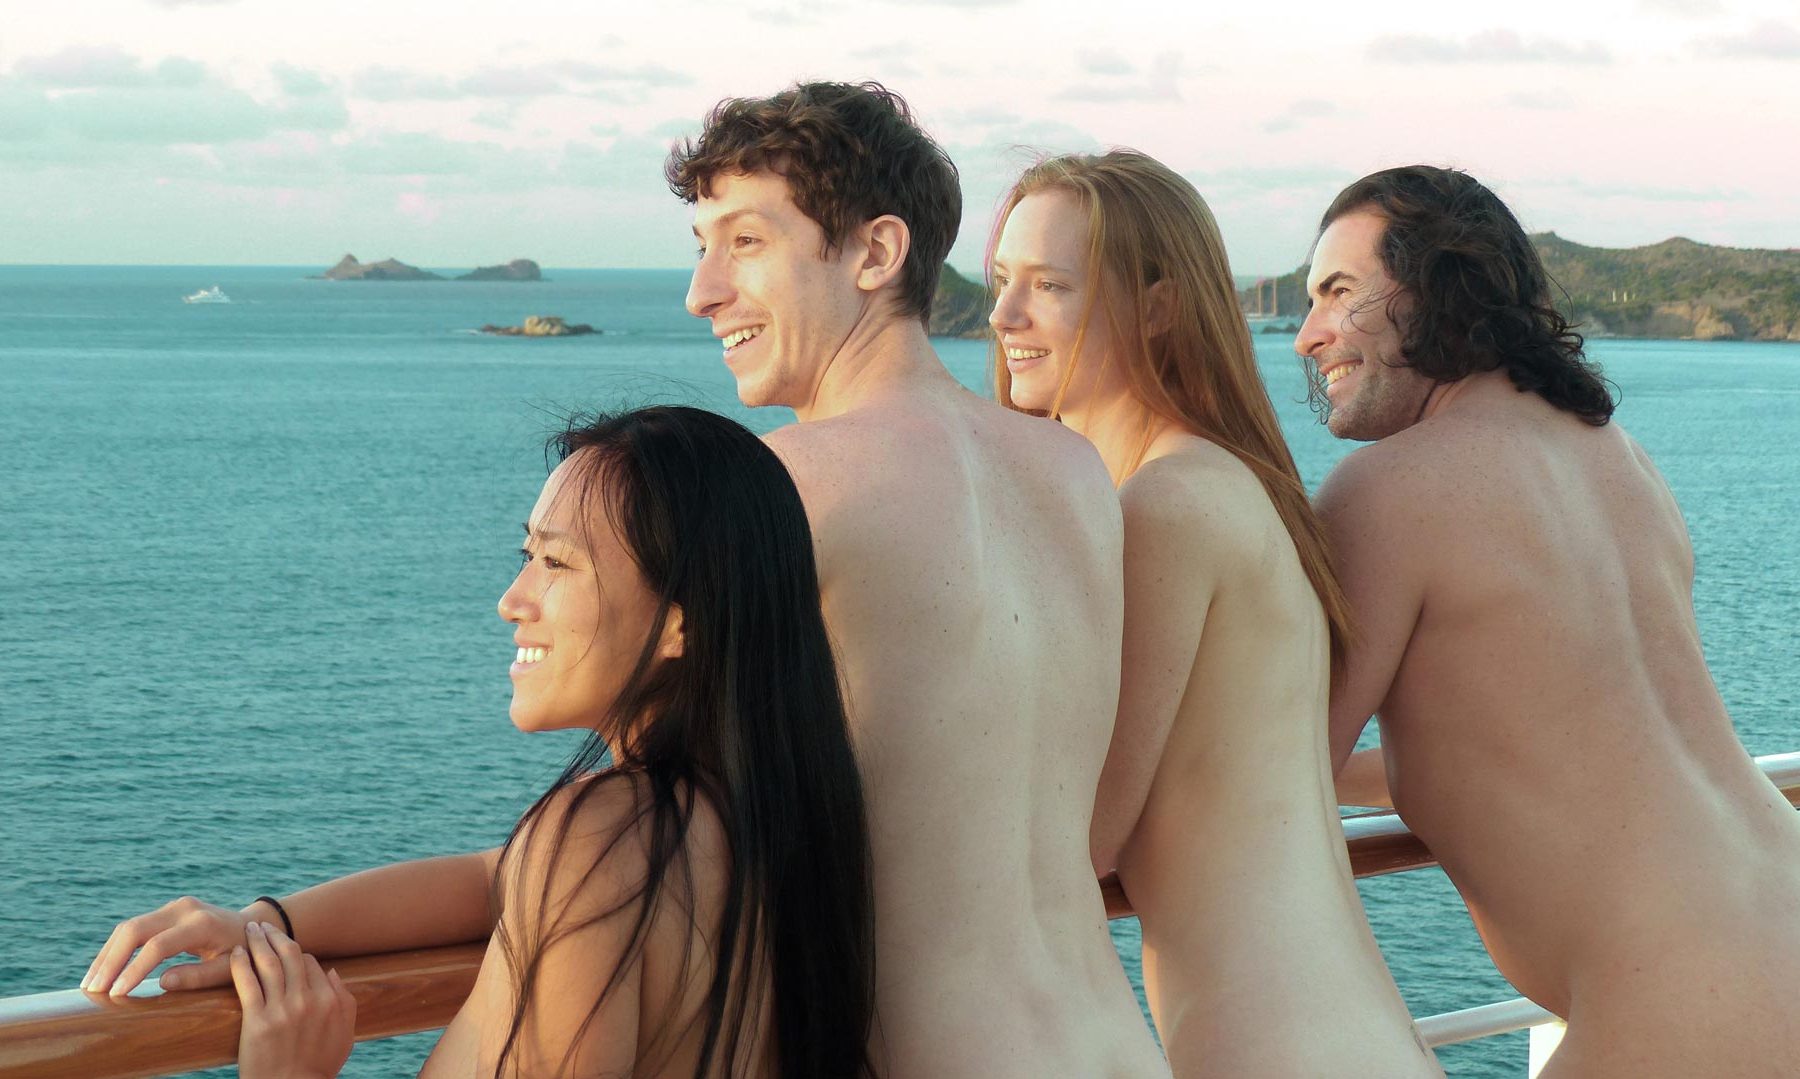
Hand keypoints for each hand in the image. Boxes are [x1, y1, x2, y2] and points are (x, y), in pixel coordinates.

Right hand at [85, 895, 267, 995]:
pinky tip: (102, 970)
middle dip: (110, 961)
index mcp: (202, 924)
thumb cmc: (245, 953)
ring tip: (89, 985)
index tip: (115, 994)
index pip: (158, 946)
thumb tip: (162, 983)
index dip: (134, 969)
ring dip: (107, 955)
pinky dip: (115, 948)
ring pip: (129, 927)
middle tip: (93, 991)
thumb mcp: (231, 968)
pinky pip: (134, 928)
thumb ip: (200, 976)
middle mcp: (184, 909)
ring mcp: (173, 907)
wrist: (254, 926)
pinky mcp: (166, 911)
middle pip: (135, 930)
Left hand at [231, 921, 355, 1078]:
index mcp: (329, 1000)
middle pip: (290, 955)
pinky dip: (239, 963)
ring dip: (258, 941)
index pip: (312, 963)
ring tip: (250, 930)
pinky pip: (247, 983)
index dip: (298, 954)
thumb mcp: (345, 1033)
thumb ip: (345, 1000)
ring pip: (269, 963)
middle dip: (275, 935)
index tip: (284, 952)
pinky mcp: (257, 1021)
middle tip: (263, 926)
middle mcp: (307, 1000)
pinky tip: (234, 953)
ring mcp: (281, 1009)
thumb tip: (330, 972)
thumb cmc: (318, 1066)